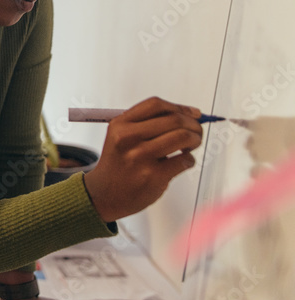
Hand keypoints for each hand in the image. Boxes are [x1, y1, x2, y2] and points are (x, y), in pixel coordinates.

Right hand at [85, 97, 203, 221]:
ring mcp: (140, 157)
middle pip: (173, 119)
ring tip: (192, 145)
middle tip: (197, 131)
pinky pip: (184, 160)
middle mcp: (128, 138)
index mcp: (120, 125)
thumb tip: (188, 114)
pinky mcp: (153, 176)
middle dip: (193, 124)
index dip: (180, 107)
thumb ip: (146, 123)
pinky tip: (181, 162)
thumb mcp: (120, 136)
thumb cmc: (118, 165)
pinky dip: (190, 160)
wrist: (104, 194)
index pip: (156, 105)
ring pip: (182, 137)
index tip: (192, 113)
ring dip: (195, 139)